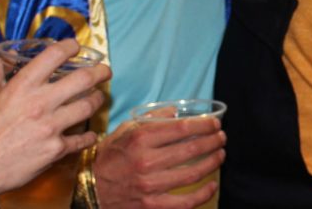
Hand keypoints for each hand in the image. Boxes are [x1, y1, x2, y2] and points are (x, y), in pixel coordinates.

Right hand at [0, 39, 110, 199]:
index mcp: (21, 86)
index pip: (53, 56)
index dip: (69, 47)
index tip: (75, 47)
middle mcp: (40, 103)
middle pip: (83, 79)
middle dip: (100, 72)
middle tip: (105, 71)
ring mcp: (51, 127)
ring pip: (88, 106)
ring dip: (97, 100)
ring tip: (98, 98)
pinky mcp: (56, 149)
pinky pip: (82, 139)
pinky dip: (89, 136)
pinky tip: (90, 134)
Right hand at [92, 111, 225, 208]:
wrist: (89, 188)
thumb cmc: (109, 157)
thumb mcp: (124, 131)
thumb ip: (150, 120)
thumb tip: (175, 111)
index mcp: (140, 139)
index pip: (182, 129)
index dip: (204, 125)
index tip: (215, 123)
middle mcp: (146, 161)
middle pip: (191, 149)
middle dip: (212, 142)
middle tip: (221, 138)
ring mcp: (150, 186)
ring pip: (192, 173)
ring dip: (212, 163)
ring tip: (220, 155)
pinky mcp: (152, 205)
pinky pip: (185, 202)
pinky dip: (203, 194)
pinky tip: (212, 185)